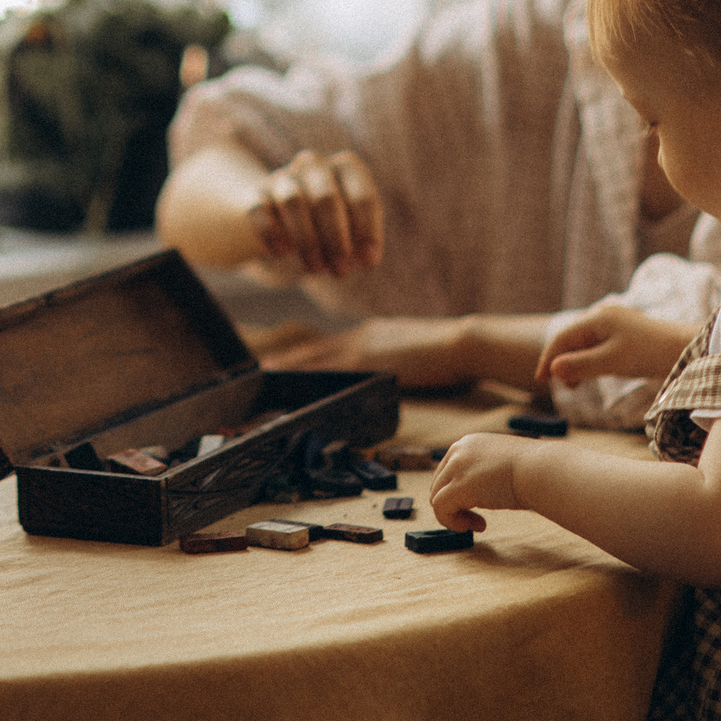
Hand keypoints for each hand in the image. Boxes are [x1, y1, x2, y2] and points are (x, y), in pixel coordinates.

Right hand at [247, 150, 382, 278]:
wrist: (288, 228)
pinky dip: (272, 234)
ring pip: (292, 201)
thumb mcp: (355, 235)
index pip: (362, 197)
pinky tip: (282, 254)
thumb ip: (363, 244)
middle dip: (335, 239)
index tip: (368, 262)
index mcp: (346, 168)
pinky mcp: (256, 195)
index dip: (368, 231)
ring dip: (306, 240)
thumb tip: (367, 258)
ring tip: (315, 269)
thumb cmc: (333, 232)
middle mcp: (314, 165)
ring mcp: (282, 177)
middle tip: (341, 272)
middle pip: (325, 198)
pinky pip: (260, 210)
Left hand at [253, 314, 555, 392]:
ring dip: (289, 369)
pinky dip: (310, 377)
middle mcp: (360, 337)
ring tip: (263, 377)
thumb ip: (391, 360)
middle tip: (258, 371)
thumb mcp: (411, 353)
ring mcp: (363, 347)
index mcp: (370, 335)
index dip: (301, 356)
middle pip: (314, 350)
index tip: (279, 364)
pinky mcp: (369, 360)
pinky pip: (331, 370)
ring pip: (316, 358)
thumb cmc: (446, 354)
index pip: (327, 347)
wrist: (463, 343)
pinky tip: (294, 385)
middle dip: (286, 362)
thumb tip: (382, 373)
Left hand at [431, 431, 533, 531]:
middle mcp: (458, 450)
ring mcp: (456, 467)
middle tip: (478, 521)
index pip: (448, 471)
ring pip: (437, 497)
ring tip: (478, 525)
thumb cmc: (534, 471)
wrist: (543, 470)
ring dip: (454, 516)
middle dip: (455, 506)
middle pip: (439, 484)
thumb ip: (484, 474)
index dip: (457, 494)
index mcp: (469, 443)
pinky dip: (452, 522)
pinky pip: (440, 509)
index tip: (478, 508)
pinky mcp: (458, 487)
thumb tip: (476, 492)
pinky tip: (475, 527)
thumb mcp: (503, 465)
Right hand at [537, 302, 700, 389]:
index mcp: (597, 319)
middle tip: (564, 387)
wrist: (684, 349)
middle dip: (563, 363)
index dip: (548, 358)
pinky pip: (597, 347)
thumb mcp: (612, 361)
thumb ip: (581, 365)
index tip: (540, 380)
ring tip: (576, 386)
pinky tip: (591, 375)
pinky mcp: (622, 335)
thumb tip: (552, 370)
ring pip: (584, 345)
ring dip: (576, 365)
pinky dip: (590, 362)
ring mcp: (613, 325)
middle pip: (572, 340)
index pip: (562, 338)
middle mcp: (602, 318)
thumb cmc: (649, 353)